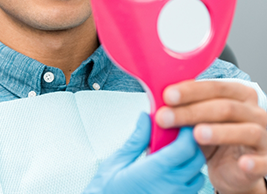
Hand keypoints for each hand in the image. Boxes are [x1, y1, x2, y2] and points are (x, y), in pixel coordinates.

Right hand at [83, 112, 204, 193]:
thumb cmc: (108, 191)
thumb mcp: (118, 162)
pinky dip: (185, 180)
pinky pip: (190, 191)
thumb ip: (137, 139)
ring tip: (169, 158)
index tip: (180, 123)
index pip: (185, 147)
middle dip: (190, 144)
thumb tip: (145, 118)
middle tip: (175, 136)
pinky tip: (167, 175)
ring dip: (189, 164)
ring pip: (197, 176)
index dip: (187, 132)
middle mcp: (171, 187)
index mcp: (155, 172)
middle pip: (196, 159)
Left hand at [156, 80, 266, 193]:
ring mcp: (263, 135)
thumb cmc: (214, 136)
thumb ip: (183, 108)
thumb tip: (157, 103)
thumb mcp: (197, 119)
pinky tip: (242, 163)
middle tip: (167, 117)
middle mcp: (253, 111)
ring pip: (245, 130)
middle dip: (191, 111)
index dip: (190, 90)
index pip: (214, 87)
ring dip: (219, 132)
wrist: (233, 167)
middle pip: (224, 107)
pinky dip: (254, 163)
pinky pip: (263, 161)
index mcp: (237, 94)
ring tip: (196, 134)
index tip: (167, 95)